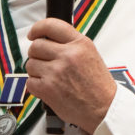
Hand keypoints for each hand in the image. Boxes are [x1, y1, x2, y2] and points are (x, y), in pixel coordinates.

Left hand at [26, 18, 115, 134]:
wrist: (104, 109)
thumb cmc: (98, 86)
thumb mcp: (90, 55)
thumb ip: (71, 45)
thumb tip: (48, 40)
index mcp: (80, 44)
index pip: (51, 25)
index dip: (37, 28)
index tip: (33, 34)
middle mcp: (68, 55)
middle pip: (36, 46)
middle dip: (37, 54)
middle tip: (44, 62)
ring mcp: (56, 72)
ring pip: (30, 64)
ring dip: (36, 71)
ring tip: (51, 78)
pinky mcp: (48, 88)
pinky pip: (30, 81)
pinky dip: (36, 86)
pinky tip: (48, 88)